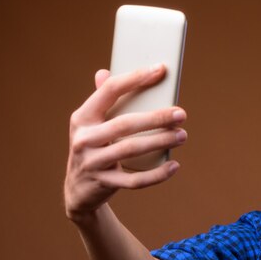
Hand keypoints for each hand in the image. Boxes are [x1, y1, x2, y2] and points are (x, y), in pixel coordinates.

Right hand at [64, 64, 186, 222]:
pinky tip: (174, 165)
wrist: (77, 190)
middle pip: (125, 123)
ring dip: (161, 142)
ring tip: (182, 136)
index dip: (135, 78)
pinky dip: (157, 174)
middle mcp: (83, 138)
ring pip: (131, 149)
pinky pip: (134, 180)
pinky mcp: (103, 183)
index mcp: (82, 117)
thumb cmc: (94, 148)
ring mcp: (92, 163)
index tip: (160, 69)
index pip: (110, 91)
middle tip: (181, 114)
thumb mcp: (91, 125)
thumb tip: (105, 72)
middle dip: (156, 117)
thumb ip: (101, 101)